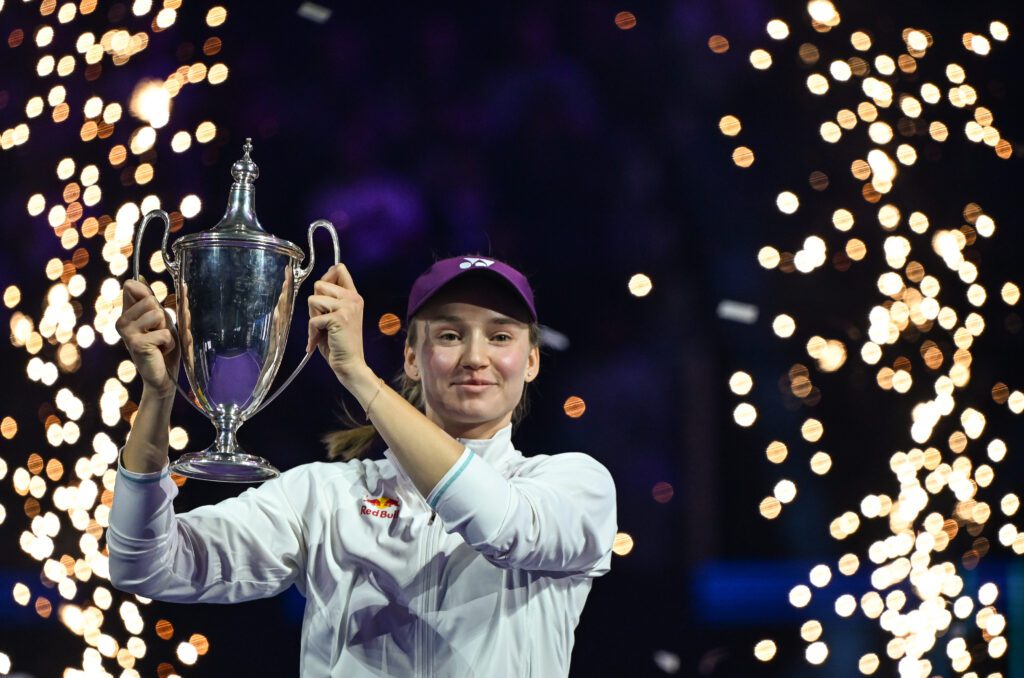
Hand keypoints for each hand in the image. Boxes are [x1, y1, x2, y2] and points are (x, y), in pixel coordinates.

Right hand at [115, 280, 180, 395]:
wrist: (164, 375)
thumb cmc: (164, 346)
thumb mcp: (161, 320)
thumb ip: (154, 301)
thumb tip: (141, 277)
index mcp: (127, 312)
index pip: (132, 286)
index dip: (147, 293)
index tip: (153, 309)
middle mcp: (122, 321)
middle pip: (150, 299)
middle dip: (163, 317)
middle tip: (158, 333)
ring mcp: (127, 332)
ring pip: (158, 314)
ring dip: (166, 329)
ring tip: (160, 341)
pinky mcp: (137, 344)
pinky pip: (164, 333)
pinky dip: (169, 343)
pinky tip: (161, 351)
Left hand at [307, 263, 367, 383]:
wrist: (350, 364)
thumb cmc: (340, 343)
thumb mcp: (337, 316)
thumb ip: (331, 299)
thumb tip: (319, 283)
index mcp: (354, 296)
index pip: (340, 269)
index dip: (327, 276)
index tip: (323, 291)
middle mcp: (353, 298)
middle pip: (319, 284)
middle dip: (315, 304)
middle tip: (322, 321)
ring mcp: (347, 307)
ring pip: (313, 299)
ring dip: (313, 317)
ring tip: (322, 330)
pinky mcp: (339, 318)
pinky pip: (313, 319)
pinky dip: (312, 332)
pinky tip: (318, 340)